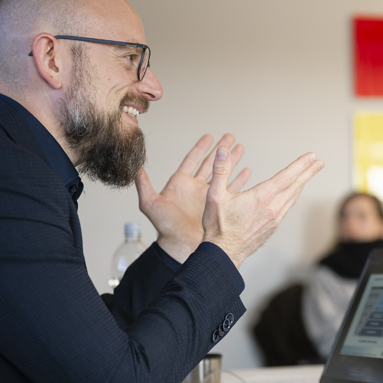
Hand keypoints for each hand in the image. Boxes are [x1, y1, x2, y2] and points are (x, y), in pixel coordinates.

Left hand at [135, 135, 251, 262]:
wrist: (180, 246)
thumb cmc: (165, 228)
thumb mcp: (151, 204)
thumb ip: (144, 185)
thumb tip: (135, 167)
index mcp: (180, 183)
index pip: (192, 159)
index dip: (201, 147)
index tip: (209, 136)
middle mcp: (195, 187)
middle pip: (211, 163)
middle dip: (221, 149)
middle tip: (230, 137)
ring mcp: (207, 196)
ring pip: (223, 173)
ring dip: (231, 161)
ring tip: (241, 149)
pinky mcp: (217, 206)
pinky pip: (231, 190)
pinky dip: (239, 180)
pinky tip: (246, 172)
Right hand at [202, 147, 323, 267]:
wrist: (224, 253)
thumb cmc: (218, 226)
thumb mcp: (215, 195)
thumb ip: (220, 170)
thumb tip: (223, 150)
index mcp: (262, 196)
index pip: (287, 175)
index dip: (301, 164)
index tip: (312, 156)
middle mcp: (273, 207)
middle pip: (296, 185)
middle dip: (308, 172)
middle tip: (320, 163)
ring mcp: (275, 218)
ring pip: (293, 197)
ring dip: (301, 184)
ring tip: (307, 176)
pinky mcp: (273, 227)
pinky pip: (287, 208)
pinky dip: (292, 197)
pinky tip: (291, 195)